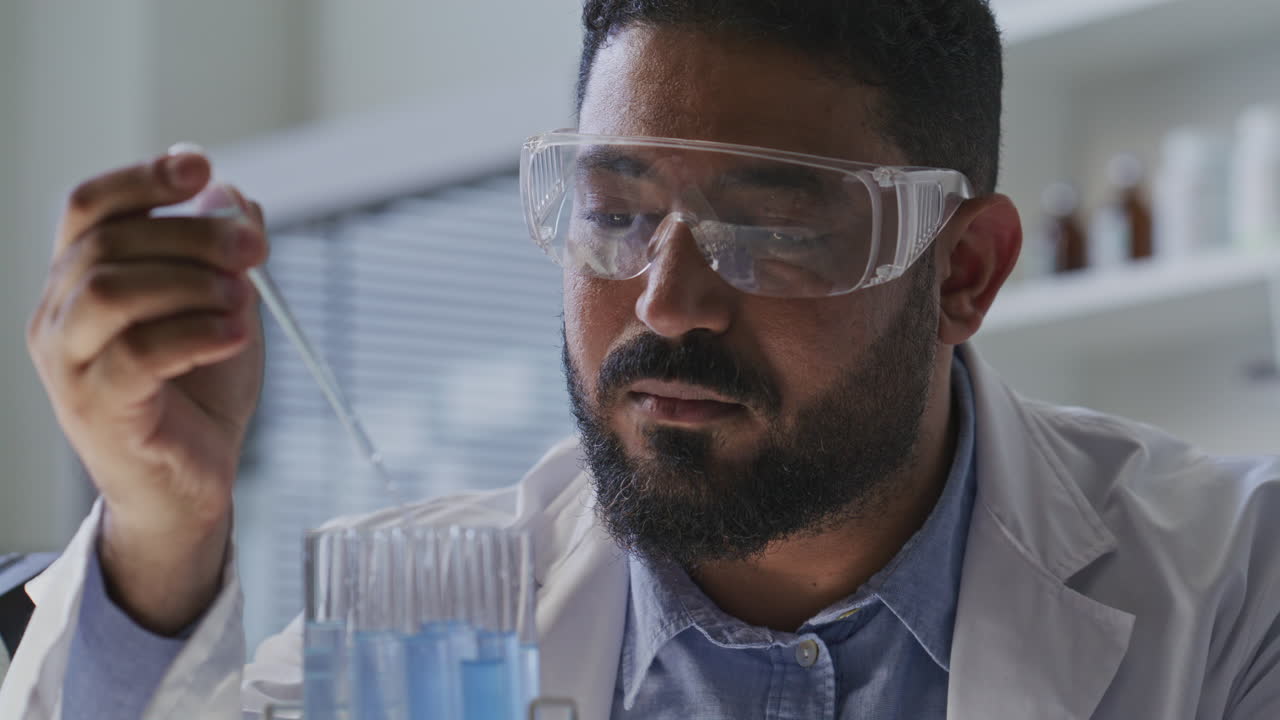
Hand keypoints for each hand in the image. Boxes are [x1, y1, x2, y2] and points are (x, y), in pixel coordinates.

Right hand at [26, 151, 267, 633]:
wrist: (192, 484)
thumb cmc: (200, 393)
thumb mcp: (220, 309)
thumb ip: (223, 253)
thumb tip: (234, 193)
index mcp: (80, 283)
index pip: (89, 208)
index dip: (142, 179)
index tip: (201, 165)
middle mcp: (59, 317)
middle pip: (110, 243)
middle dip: (194, 234)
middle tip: (256, 249)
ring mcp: (69, 365)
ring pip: (111, 289)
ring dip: (191, 283)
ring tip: (243, 301)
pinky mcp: (98, 408)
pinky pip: (139, 352)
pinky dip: (198, 333)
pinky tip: (236, 336)